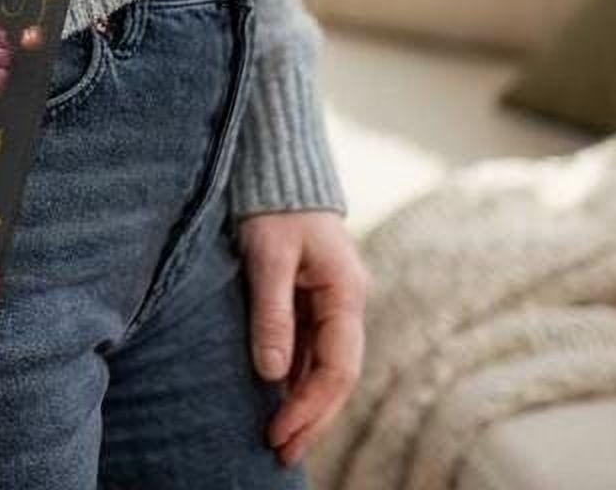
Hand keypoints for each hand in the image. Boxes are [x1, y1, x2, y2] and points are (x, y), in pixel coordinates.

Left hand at [236, 207, 367, 469]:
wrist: (278, 162)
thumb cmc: (273, 204)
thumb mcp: (267, 256)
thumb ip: (273, 314)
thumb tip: (272, 376)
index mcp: (347, 293)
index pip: (337, 369)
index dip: (310, 408)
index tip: (279, 433)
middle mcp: (348, 302)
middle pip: (337, 376)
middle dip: (311, 418)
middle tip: (279, 452)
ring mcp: (333, 301)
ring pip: (325, 366)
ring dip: (305, 402)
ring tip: (279, 439)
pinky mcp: (314, 297)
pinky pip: (311, 348)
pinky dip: (297, 377)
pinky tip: (279, 399)